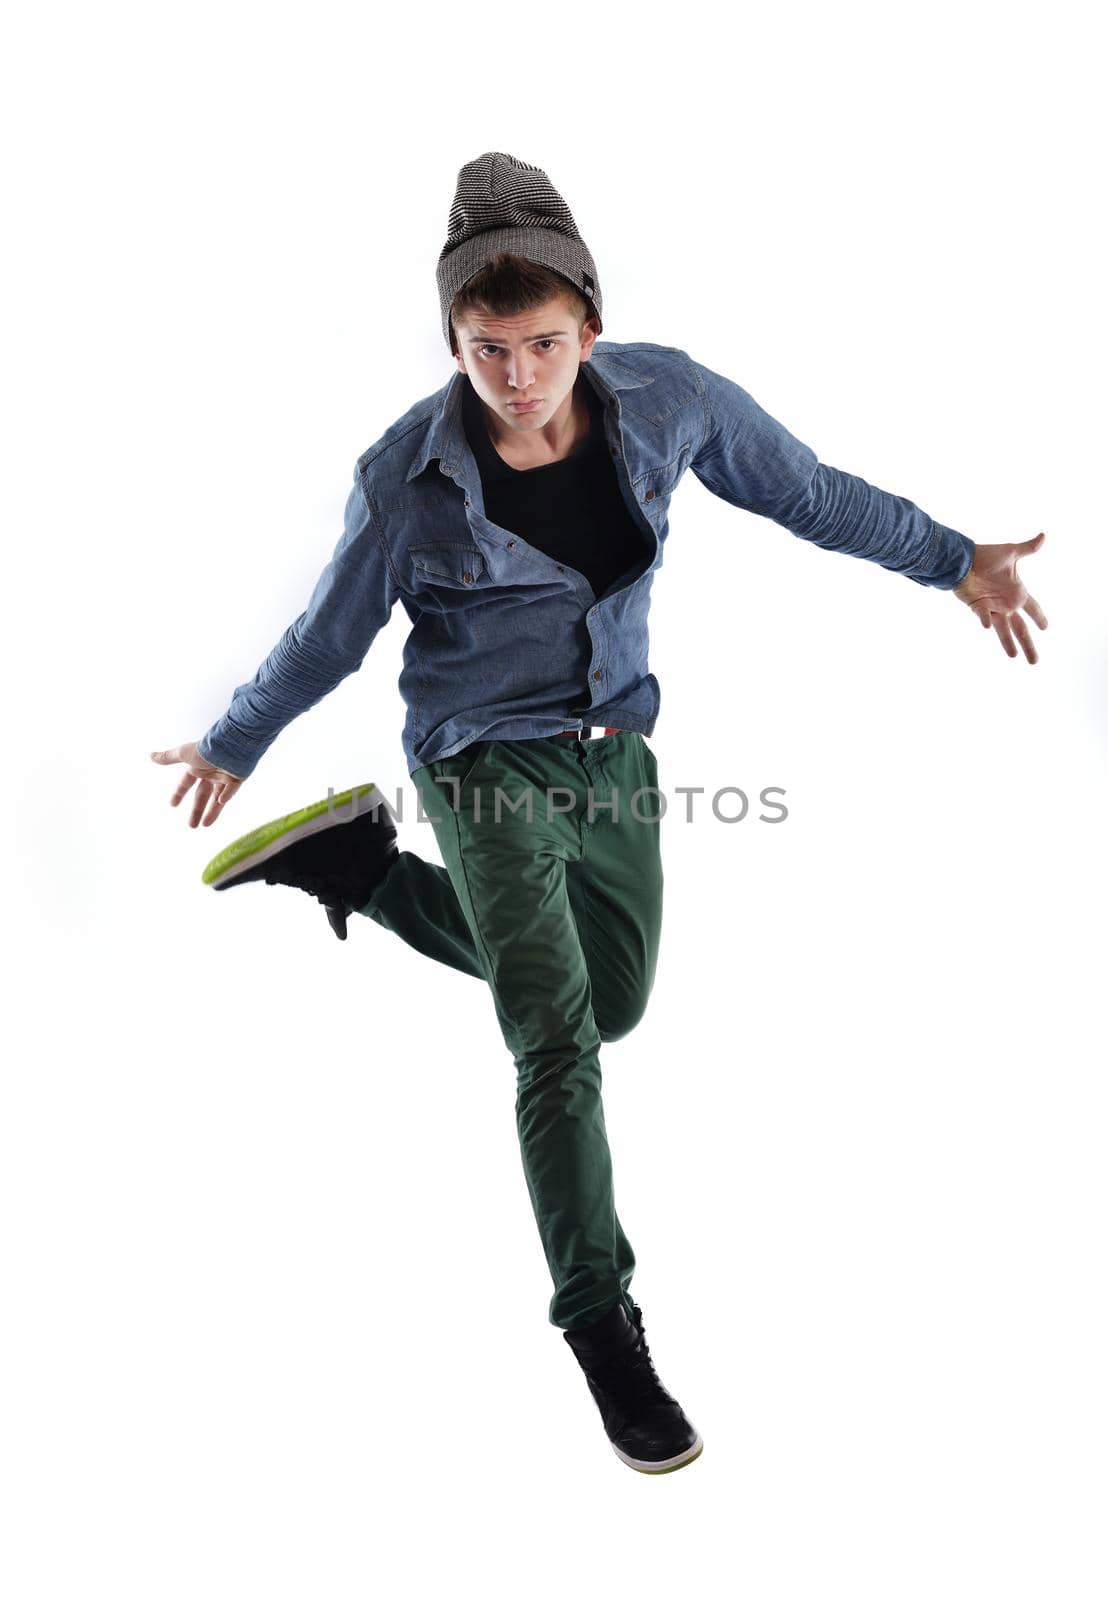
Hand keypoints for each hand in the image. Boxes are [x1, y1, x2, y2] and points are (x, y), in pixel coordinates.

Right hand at [150, 741, 245, 827]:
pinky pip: (232, 790)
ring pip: (217, 798)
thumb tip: (150, 756)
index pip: (186, 783)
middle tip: (191, 826)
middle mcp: (210, 773)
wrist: (229, 743)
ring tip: (204, 826)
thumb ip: (168, 757)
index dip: (179, 793)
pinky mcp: (238, 777)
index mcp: (197, 768)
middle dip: (196, 810)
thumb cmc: (206, 748)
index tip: (172, 805)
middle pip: (202, 796)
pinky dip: (227, 795)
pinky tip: (221, 802)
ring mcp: (224, 776)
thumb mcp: (184, 754)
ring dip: (211, 812)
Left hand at [953, 531, 1047, 662]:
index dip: (1039, 617)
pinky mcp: (977, 606)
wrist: (963, 558)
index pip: (1032, 607)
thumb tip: (1044, 536)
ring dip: (1008, 642)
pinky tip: (988, 626)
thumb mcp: (1011, 552)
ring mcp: (992, 606)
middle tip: (1035, 661)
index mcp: (1017, 592)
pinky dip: (985, 619)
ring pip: (1002, 629)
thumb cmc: (985, 556)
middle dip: (1028, 644)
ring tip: (1015, 657)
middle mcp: (1005, 603)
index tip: (1046, 627)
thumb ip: (1028, 548)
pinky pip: (983, 615)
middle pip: (1020, 628)